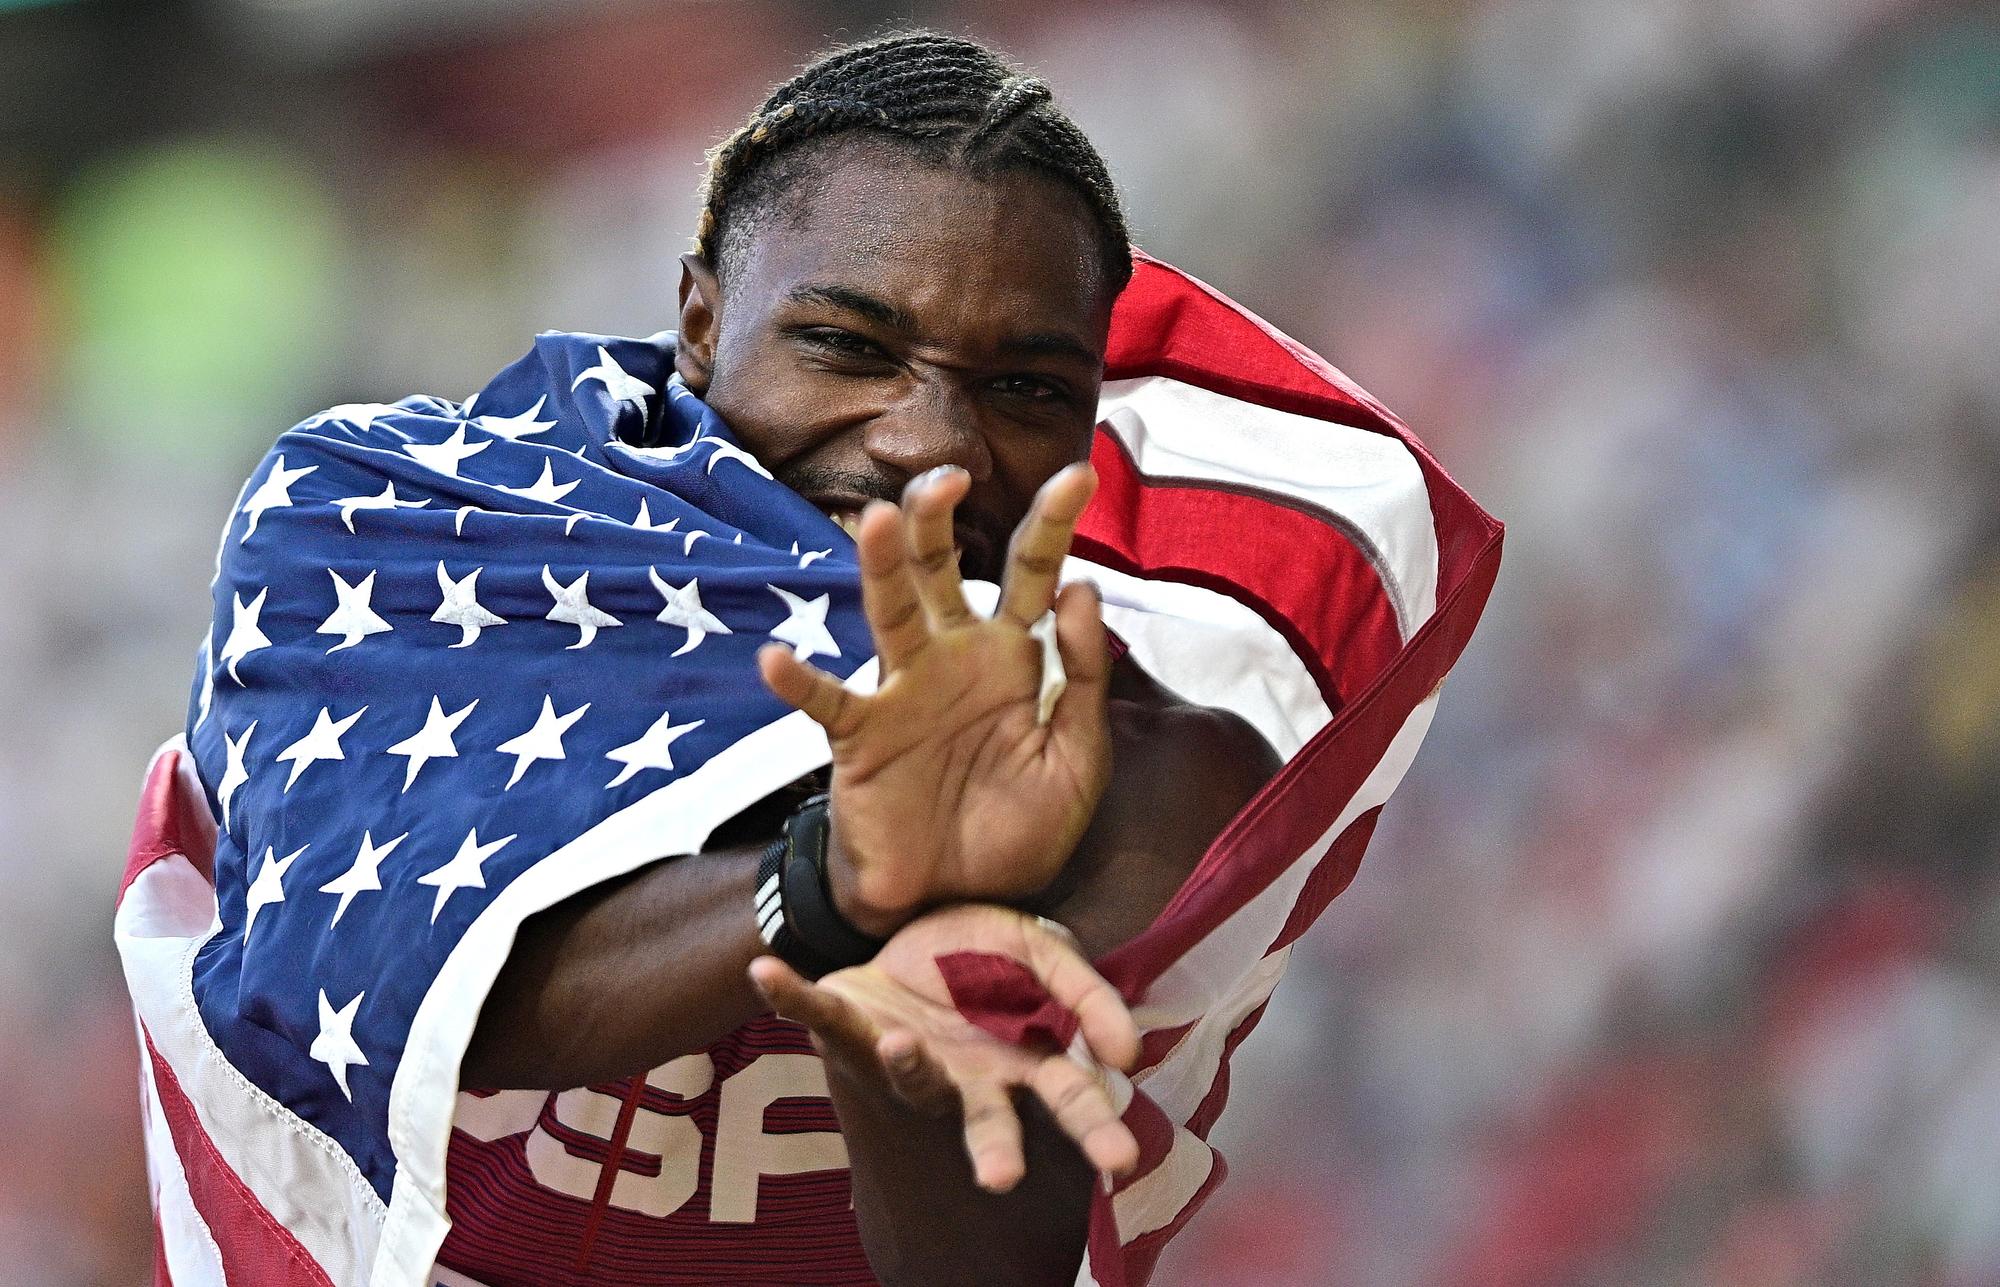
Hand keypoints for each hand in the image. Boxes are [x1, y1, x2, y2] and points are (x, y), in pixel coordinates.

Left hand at [748, 903, 1139, 1193]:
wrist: (912, 919)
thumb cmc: (986, 952)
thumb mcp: (1046, 950)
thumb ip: (1088, 993)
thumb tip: (1125, 1051)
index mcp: (1019, 1062)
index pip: (1068, 1101)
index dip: (1093, 1130)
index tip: (1119, 1162)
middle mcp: (962, 1076)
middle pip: (987, 1123)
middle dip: (994, 1151)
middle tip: (1001, 1179)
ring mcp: (901, 1055)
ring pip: (907, 1077)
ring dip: (904, 1066)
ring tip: (900, 1045)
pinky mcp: (847, 1022)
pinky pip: (815, 1011)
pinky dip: (789, 994)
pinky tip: (765, 972)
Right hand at [758, 463, 1111, 934]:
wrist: (960, 904)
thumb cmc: (1019, 830)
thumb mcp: (1078, 761)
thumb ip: (1084, 678)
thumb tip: (1082, 588)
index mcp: (1013, 658)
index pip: (1034, 575)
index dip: (1053, 524)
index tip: (1080, 474)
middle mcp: (953, 658)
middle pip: (942, 570)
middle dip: (941, 521)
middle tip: (949, 479)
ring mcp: (902, 692)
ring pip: (888, 614)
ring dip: (879, 569)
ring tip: (875, 520)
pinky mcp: (861, 738)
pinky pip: (828, 702)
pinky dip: (799, 683)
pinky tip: (775, 661)